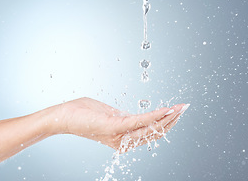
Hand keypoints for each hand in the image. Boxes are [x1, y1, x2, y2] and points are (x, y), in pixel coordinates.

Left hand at [53, 97, 188, 152]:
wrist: (63, 117)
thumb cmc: (83, 113)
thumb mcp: (108, 115)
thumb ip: (123, 118)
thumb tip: (134, 117)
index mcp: (123, 137)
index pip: (150, 133)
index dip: (166, 123)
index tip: (177, 111)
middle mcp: (124, 140)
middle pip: (154, 132)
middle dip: (172, 120)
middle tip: (185, 108)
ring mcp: (120, 134)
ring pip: (150, 128)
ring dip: (168, 117)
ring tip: (181, 108)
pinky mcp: (114, 126)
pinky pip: (139, 122)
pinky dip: (155, 116)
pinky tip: (166, 109)